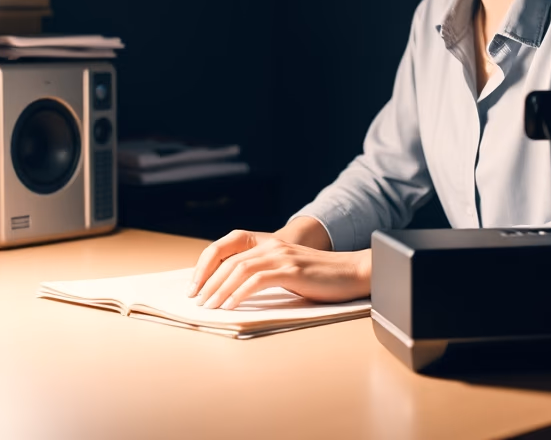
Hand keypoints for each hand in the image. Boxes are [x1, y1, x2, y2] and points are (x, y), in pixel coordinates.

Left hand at [187, 229, 370, 309]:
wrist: (354, 272)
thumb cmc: (323, 278)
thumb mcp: (290, 272)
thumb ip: (267, 276)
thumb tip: (237, 295)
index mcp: (269, 245)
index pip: (228, 251)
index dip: (207, 267)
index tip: (196, 287)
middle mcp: (272, 246)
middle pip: (229, 261)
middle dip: (208, 282)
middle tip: (196, 300)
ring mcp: (281, 257)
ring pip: (239, 269)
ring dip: (219, 289)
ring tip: (209, 306)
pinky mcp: (291, 270)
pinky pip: (257, 280)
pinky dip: (240, 294)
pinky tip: (231, 306)